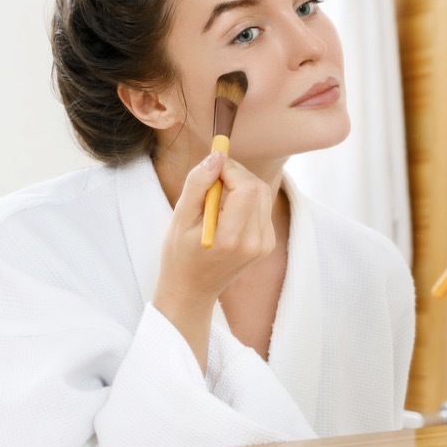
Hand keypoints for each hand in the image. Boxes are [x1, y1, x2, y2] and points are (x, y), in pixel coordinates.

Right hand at [152, 151, 275, 370]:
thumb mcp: (180, 217)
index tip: (211, 169)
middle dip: (237, 174)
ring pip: (263, 195)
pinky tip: (227, 211)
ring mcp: (264, 244)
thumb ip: (198, 184)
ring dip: (242, 185)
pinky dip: (247, 200)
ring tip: (216, 196)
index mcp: (231, 238)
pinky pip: (262, 208)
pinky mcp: (267, 244)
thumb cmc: (179, 254)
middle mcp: (254, 242)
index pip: (247, 187)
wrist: (192, 289)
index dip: (231, 170)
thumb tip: (217, 156)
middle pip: (258, 188)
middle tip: (212, 178)